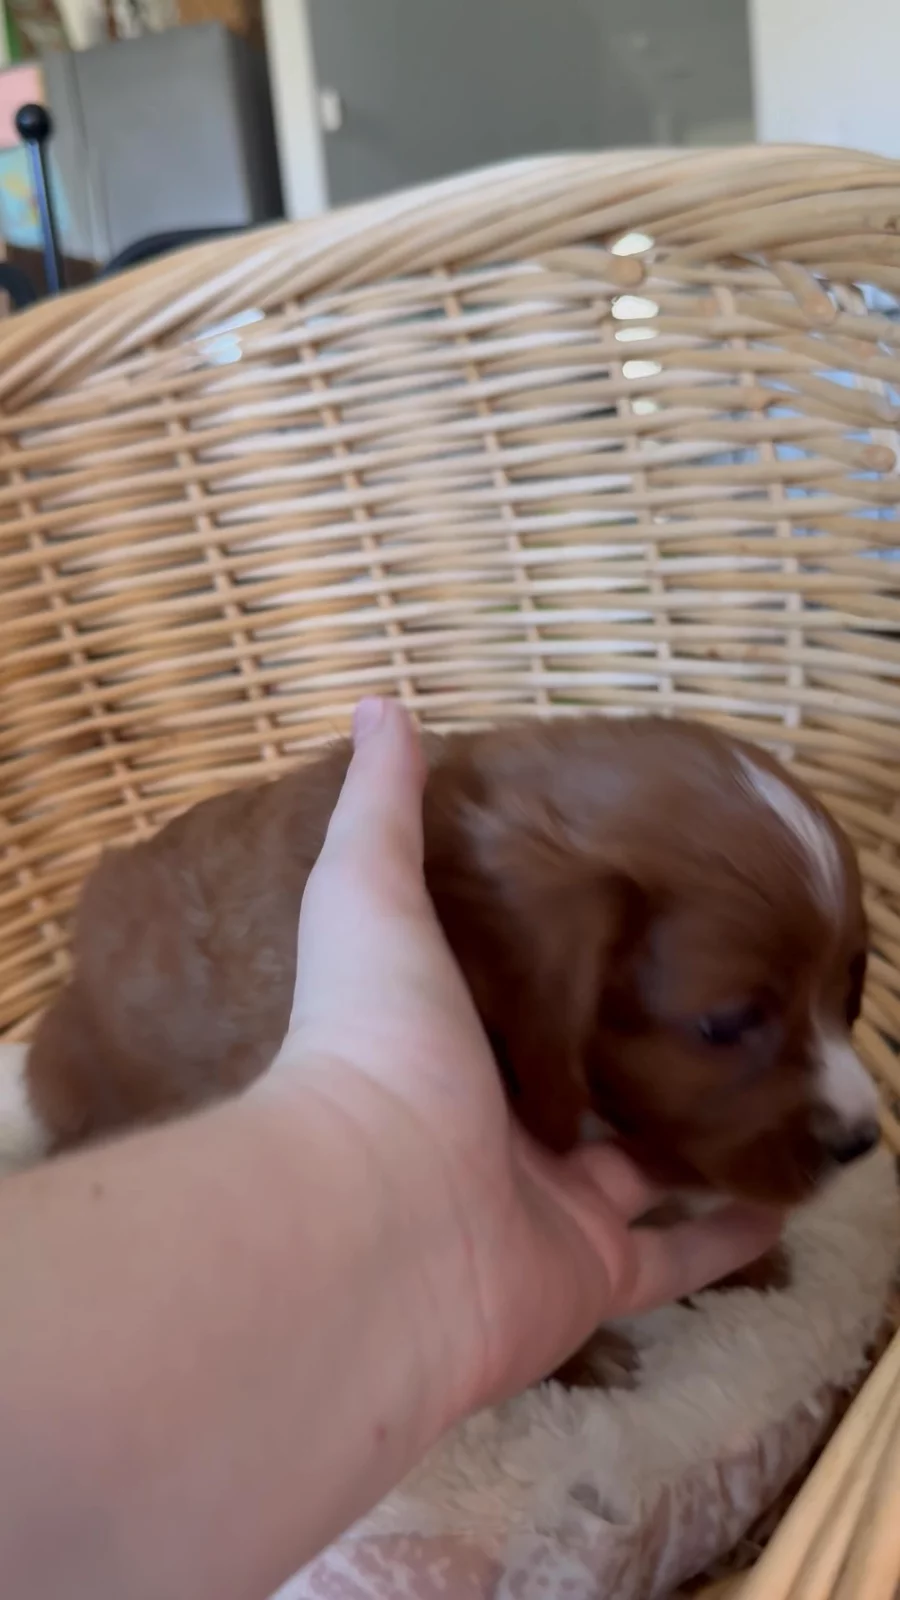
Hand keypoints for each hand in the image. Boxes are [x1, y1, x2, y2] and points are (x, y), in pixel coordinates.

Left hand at [269, 698, 779, 1424]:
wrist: (379, 1213)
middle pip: (584, 1091)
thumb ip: (384, 805)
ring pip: (639, 1176)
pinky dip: (729, 1235)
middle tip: (727, 1017)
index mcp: (450, 1041)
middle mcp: (495, 1127)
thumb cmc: (381, 1040)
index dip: (570, 963)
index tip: (639, 918)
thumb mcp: (371, 894)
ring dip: (699, 1143)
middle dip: (646, 1058)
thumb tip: (380, 702)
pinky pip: (676, 1260)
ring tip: (771, 1097)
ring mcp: (546, 1209)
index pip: (522, 999)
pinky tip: (787, 1201)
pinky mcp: (593, 1276)